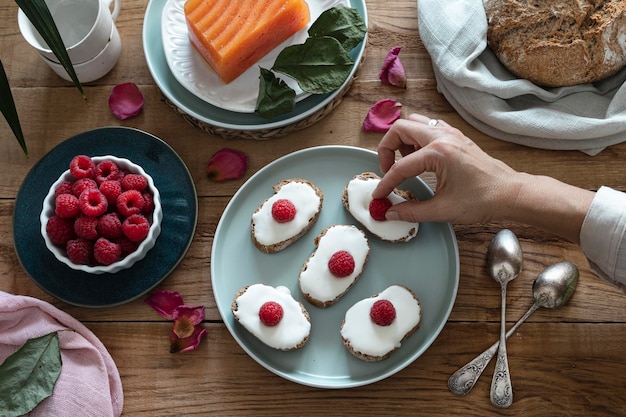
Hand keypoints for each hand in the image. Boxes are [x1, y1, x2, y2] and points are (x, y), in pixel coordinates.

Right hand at [372, 114, 522, 223]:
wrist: (511, 194)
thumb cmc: (483, 200)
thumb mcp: (443, 209)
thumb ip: (412, 211)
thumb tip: (390, 213)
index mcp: (438, 153)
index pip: (400, 166)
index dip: (386, 183)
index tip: (380, 196)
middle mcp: (442, 137)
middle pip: (400, 129)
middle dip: (387, 149)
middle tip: (387, 169)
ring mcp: (451, 134)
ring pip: (414, 123)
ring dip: (402, 139)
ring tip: (403, 162)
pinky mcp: (456, 137)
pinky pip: (429, 128)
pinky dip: (417, 138)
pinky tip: (419, 158)